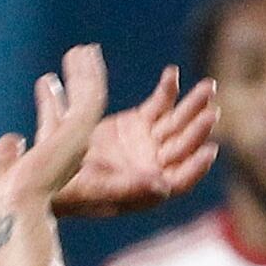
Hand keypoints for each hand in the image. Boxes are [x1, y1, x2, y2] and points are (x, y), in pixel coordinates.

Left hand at [0, 45, 112, 236]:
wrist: (8, 211)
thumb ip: (6, 156)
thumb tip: (12, 141)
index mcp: (48, 165)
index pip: (52, 127)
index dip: (51, 104)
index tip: (46, 83)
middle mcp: (67, 155)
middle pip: (77, 112)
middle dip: (77, 84)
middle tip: (76, 58)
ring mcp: (76, 144)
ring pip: (89, 101)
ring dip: (86, 74)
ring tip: (83, 50)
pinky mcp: (80, 133)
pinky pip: (91, 96)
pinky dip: (89, 74)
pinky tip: (84, 53)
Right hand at [55, 64, 219, 218]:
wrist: (53, 169)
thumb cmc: (73, 192)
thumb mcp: (98, 191)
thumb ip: (129, 188)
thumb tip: (163, 187)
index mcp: (150, 189)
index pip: (181, 180)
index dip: (196, 167)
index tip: (209, 150)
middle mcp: (156, 166)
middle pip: (183, 147)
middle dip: (197, 129)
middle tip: (212, 112)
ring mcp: (149, 142)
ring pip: (177, 123)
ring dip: (192, 105)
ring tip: (208, 87)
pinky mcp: (140, 122)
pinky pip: (159, 104)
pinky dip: (168, 89)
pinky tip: (172, 73)